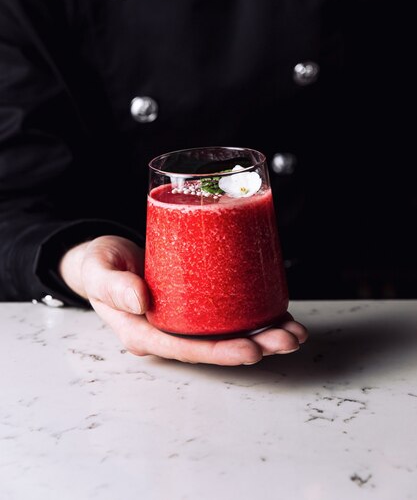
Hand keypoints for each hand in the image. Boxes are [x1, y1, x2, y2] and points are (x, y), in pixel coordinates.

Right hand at [59, 235, 307, 365]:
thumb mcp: (98, 271)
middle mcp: (167, 333)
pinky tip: (278, 314)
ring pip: (225, 334)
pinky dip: (253, 316)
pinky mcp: (193, 306)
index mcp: (143, 333)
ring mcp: (182, 321)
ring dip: (263, 335)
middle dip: (256, 346)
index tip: (253, 349)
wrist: (103, 259)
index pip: (185, 349)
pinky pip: (225, 316)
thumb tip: (140, 301)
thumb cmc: (99, 265)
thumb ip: (113, 285)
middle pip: (214, 346)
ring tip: (294, 332)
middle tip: (289, 339)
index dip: (220, 351)